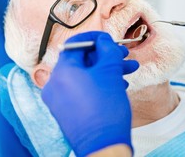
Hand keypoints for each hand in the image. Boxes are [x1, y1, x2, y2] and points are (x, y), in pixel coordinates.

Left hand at [41, 31, 138, 155]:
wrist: (103, 147)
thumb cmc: (106, 109)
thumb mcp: (110, 72)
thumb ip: (107, 50)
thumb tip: (103, 40)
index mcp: (62, 71)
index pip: (75, 44)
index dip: (94, 38)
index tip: (108, 39)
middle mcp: (55, 84)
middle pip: (83, 61)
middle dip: (106, 57)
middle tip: (123, 56)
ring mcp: (60, 99)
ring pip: (86, 76)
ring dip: (107, 71)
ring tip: (128, 71)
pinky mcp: (67, 110)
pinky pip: (83, 90)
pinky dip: (99, 84)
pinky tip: (118, 85)